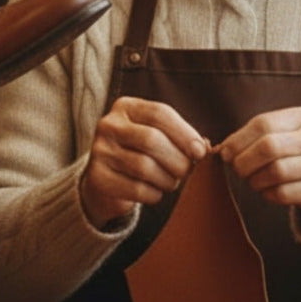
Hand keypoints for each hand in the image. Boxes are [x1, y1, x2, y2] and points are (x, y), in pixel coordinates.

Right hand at [79, 97, 208, 228]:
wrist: (108, 180)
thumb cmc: (141, 153)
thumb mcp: (158, 135)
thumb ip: (180, 137)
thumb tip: (203, 148)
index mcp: (126, 107)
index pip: (159, 113)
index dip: (184, 133)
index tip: (200, 152)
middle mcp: (108, 125)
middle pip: (151, 139)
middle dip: (177, 160)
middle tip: (186, 172)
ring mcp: (99, 151)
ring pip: (144, 167)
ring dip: (167, 179)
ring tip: (170, 182)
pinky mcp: (98, 178)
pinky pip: (136, 189)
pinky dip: (154, 194)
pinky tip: (154, 191)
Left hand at [215, 106, 300, 221]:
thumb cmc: (294, 153)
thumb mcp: (280, 135)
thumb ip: (253, 137)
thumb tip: (224, 150)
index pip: (263, 123)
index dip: (238, 140)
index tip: (226, 153)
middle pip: (269, 147)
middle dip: (245, 161)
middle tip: (238, 170)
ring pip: (276, 171)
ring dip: (255, 180)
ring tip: (253, 180)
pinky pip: (284, 193)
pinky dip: (268, 194)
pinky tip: (268, 191)